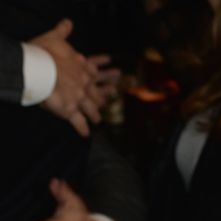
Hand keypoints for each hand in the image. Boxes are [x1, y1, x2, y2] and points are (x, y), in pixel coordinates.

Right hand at [31, 19, 119, 136]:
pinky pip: (79, 123)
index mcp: (81, 68)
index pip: (95, 71)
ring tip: (98, 120)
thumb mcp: (56, 37)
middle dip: (104, 97)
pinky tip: (86, 134)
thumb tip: (68, 22)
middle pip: (97, 93)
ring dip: (95, 116)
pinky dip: (83, 130)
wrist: (39, 68)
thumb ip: (63, 31)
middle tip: (111, 99)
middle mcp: (83, 84)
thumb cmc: (45, 52)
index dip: (106, 73)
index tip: (117, 75)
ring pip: (92, 110)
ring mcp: (79, 99)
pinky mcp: (70, 111)